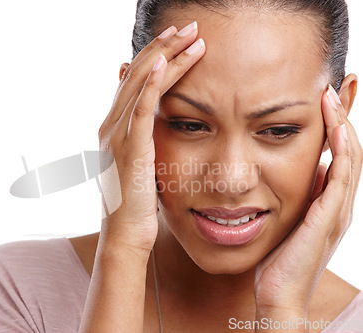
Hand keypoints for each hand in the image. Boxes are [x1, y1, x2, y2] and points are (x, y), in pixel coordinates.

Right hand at [97, 22, 205, 252]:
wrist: (125, 234)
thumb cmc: (137, 203)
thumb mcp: (140, 165)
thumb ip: (144, 139)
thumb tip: (156, 123)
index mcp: (114, 127)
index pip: (135, 81)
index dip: (156, 57)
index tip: (179, 40)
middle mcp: (111, 125)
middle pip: (138, 74)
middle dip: (163, 47)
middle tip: (188, 27)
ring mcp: (117, 135)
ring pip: (141, 84)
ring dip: (166, 56)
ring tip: (191, 35)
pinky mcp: (129, 147)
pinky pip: (141, 107)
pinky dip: (153, 83)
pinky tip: (167, 61)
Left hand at [254, 85, 362, 321]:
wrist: (279, 293)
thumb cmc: (277, 259)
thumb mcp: (286, 218)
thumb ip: (295, 195)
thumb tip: (296, 170)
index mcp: (327, 199)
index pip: (336, 152)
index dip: (335, 123)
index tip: (326, 94)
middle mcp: (337, 201)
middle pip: (348, 147)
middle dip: (344, 115)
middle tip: (339, 83)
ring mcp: (336, 209)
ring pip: (349, 157)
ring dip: (343, 124)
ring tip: (334, 94)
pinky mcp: (328, 218)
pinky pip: (339, 178)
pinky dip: (340, 151)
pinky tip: (335, 129)